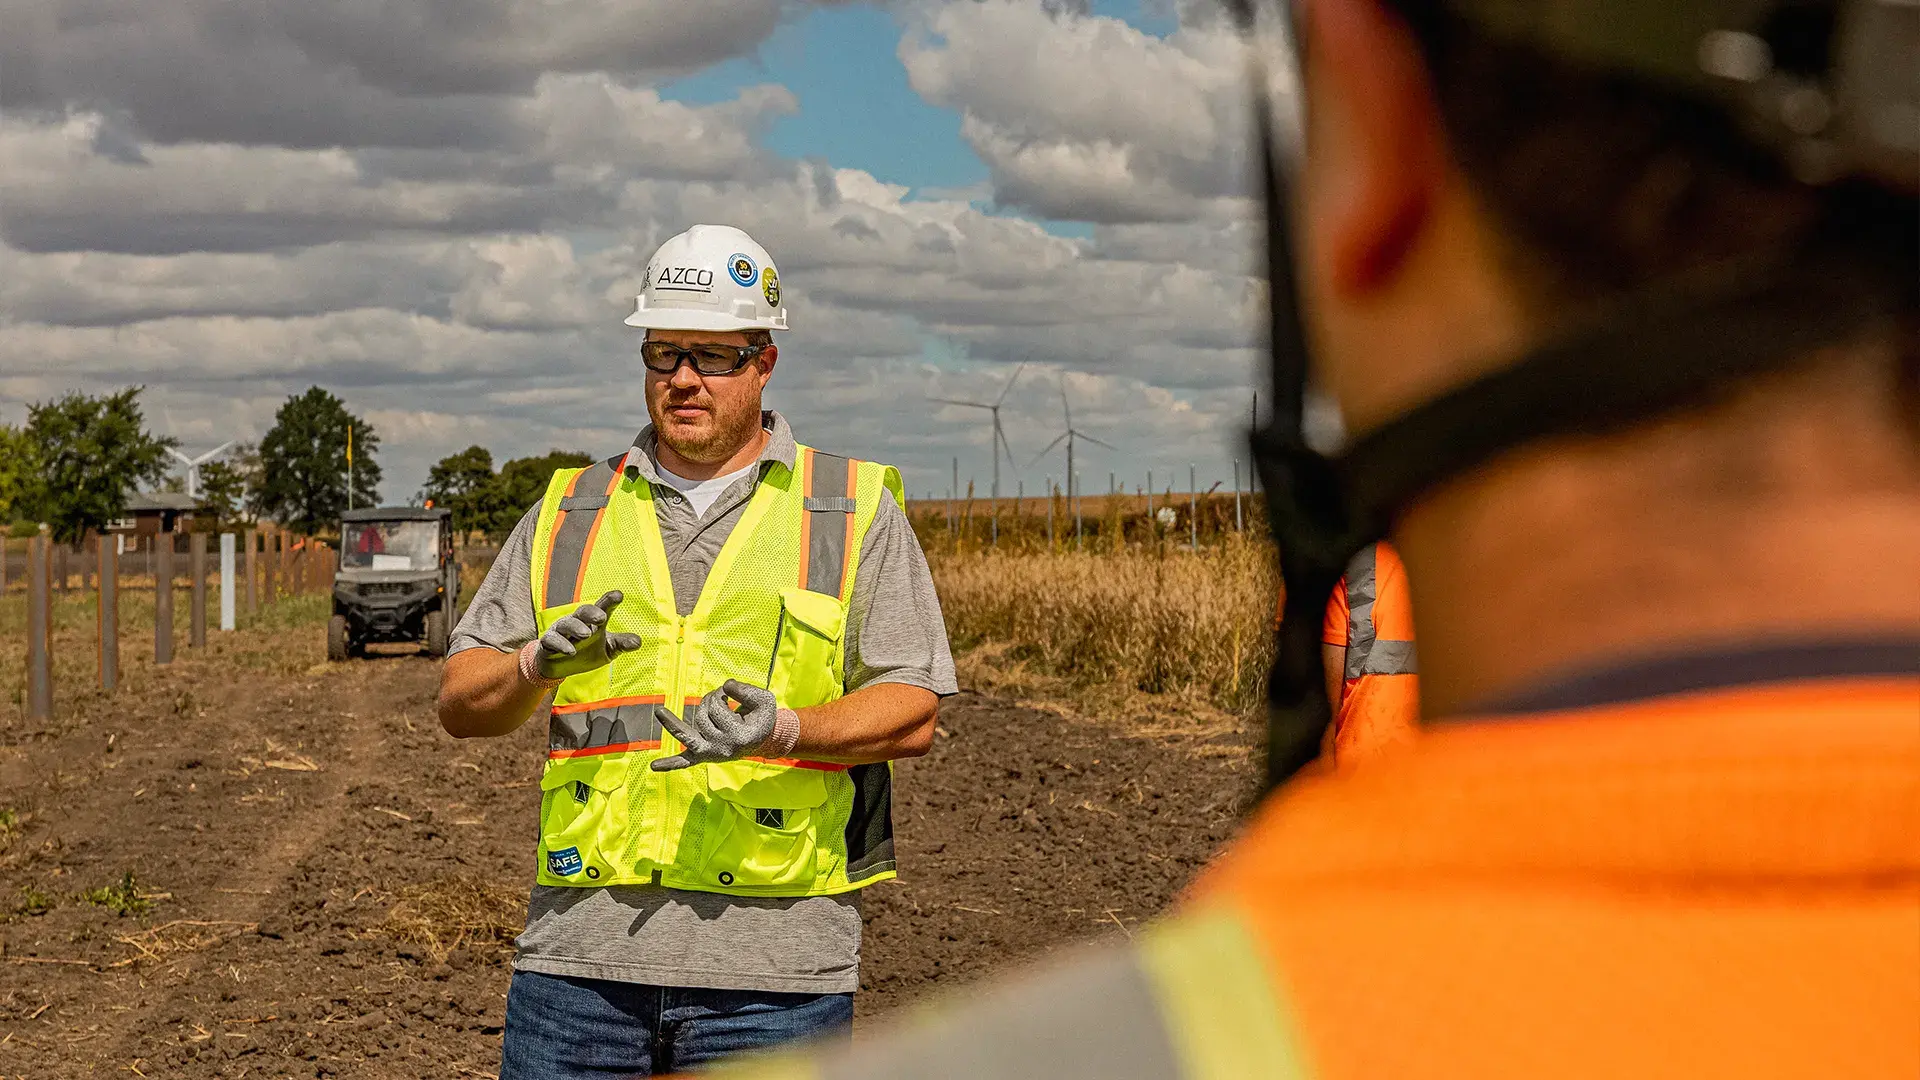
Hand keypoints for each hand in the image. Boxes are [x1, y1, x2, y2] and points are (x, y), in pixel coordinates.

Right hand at [535, 591, 641, 679]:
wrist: (559, 667)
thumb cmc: (586, 652)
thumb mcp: (607, 649)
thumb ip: (621, 644)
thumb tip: (638, 642)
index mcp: (592, 621)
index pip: (602, 607)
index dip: (609, 600)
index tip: (619, 595)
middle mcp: (576, 622)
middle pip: (583, 611)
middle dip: (591, 612)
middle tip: (602, 617)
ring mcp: (561, 631)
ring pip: (567, 624)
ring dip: (576, 628)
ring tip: (586, 634)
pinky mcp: (548, 644)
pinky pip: (552, 640)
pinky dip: (561, 644)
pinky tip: (571, 651)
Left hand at [652, 680, 779, 770]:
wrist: (762, 739)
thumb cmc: (761, 717)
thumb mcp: (763, 700)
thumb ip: (746, 690)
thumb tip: (725, 685)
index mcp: (739, 737)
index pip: (717, 708)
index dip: (720, 692)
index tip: (730, 691)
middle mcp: (723, 749)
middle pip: (701, 715)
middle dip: (709, 699)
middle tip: (723, 697)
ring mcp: (711, 754)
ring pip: (688, 728)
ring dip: (698, 710)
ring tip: (713, 705)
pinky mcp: (703, 757)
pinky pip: (684, 762)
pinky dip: (669, 764)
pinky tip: (654, 766)